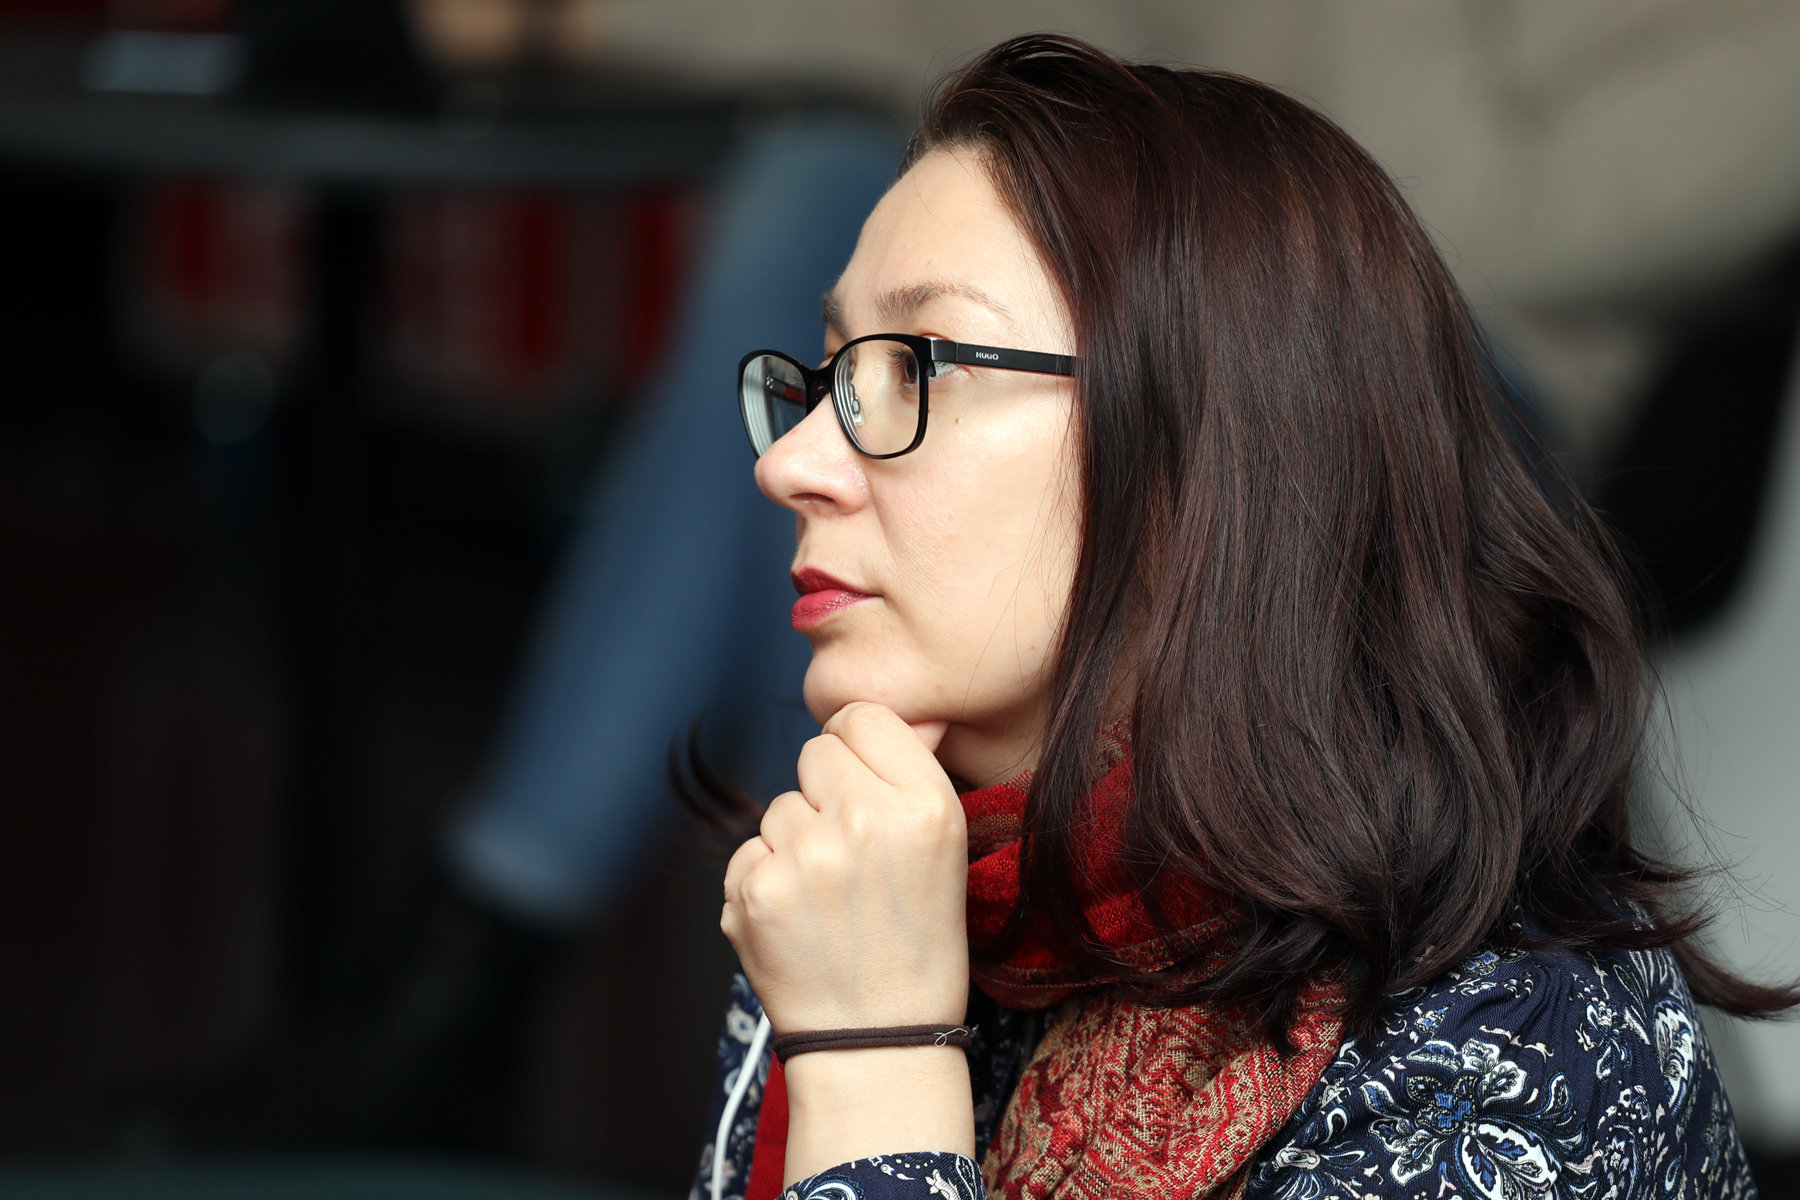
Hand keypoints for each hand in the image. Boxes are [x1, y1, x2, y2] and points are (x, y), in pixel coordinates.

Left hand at [721, 701, 968, 1035]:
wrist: (879, 1042)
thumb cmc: (918, 945)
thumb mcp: (947, 851)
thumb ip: (916, 772)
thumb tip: (916, 714)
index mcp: (925, 803)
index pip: (863, 717)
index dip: (861, 754)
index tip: (867, 792)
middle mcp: (864, 820)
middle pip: (815, 753)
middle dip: (826, 795)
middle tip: (852, 858)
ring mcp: (803, 856)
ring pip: (779, 807)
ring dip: (795, 844)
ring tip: (830, 901)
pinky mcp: (755, 891)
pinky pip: (748, 852)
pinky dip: (765, 883)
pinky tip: (799, 922)